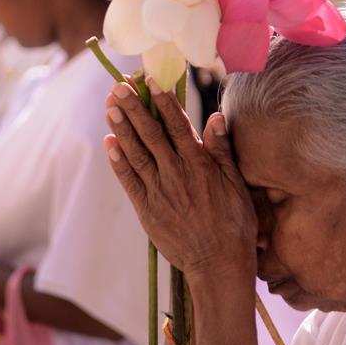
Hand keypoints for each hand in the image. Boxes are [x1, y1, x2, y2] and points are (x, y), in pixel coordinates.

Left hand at [103, 78, 257, 282]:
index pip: (178, 125)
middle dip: (134, 107)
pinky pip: (129, 180)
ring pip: (136, 152)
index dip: (162, 101)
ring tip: (110, 105)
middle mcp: (176, 173)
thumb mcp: (236, 184)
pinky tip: (109, 143)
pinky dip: (118, 161)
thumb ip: (222, 150)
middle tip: (118, 85)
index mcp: (199, 164)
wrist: (218, 264)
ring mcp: (159, 191)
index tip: (150, 80)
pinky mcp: (146, 209)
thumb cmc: (234, 224)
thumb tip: (216, 117)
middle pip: (151, 133)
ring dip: (121, 128)